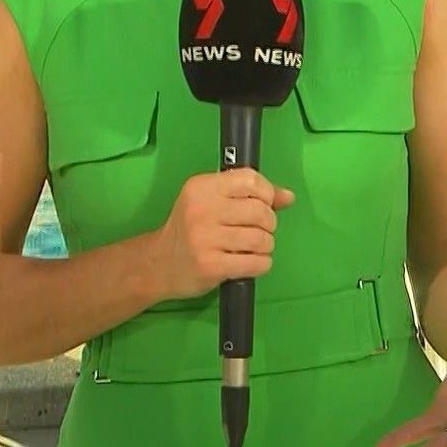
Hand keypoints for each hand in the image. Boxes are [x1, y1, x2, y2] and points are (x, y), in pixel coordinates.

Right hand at [147, 168, 295, 301]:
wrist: (158, 263)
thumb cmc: (189, 229)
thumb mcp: (211, 202)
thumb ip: (249, 196)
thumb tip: (288, 196)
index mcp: (202, 187)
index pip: (250, 180)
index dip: (267, 193)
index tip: (264, 204)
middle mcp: (202, 209)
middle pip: (260, 211)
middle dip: (268, 224)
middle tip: (257, 231)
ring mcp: (205, 239)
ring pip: (262, 239)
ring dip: (265, 246)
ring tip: (252, 248)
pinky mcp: (211, 266)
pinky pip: (256, 263)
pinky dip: (261, 264)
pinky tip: (249, 262)